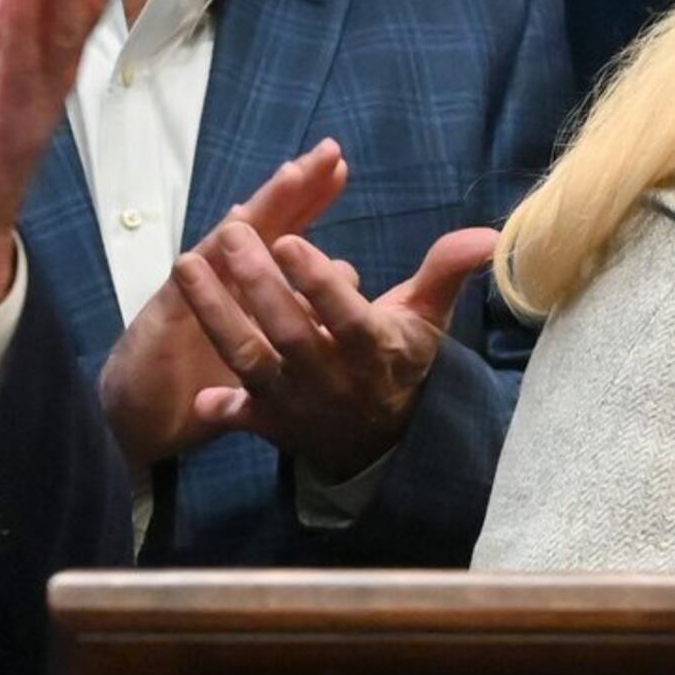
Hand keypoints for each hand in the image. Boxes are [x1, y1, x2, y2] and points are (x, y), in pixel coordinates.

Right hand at [98, 138, 346, 466]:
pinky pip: (195, 279)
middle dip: (296, 187)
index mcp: (248, 284)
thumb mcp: (265, 351)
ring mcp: (196, 288)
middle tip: (329, 149)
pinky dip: (215, 252)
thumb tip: (338, 287)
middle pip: (266, 223)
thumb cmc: (205, 380)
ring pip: (233, 240)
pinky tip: (233, 225)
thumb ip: (299, 317)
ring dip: (264, 207)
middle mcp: (223, 277)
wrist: (146, 417)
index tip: (340, 166)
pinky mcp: (170, 312)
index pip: (286, 232)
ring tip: (293, 174)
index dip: (310, 200)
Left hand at [167, 210, 506, 482]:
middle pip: (289, 332)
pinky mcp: (271, 421)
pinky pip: (242, 416)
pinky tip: (197, 396)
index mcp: (374, 348)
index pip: (346, 315)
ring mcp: (297, 401)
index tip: (292, 240)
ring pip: (251, 359)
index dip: (320, 283)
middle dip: (258, 284)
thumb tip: (488, 234)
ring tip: (185, 265)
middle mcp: (333, 377)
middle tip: (231, 233)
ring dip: (216, 316)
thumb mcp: (427, 318)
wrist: (384, 441)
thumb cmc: (399, 361)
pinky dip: (222, 409)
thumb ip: (447, 272)